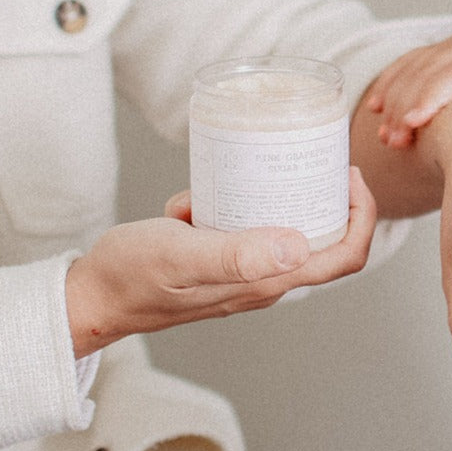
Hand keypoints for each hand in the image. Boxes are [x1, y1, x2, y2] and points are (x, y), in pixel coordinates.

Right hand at [66, 166, 376, 356]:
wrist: (90, 295)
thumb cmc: (132, 277)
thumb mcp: (183, 257)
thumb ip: (237, 256)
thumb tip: (298, 246)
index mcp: (265, 282)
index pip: (342, 258)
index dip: (361, 217)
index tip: (349, 175)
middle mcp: (260, 280)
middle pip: (321, 239)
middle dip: (326, 197)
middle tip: (313, 155)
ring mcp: (240, 272)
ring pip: (279, 228)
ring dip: (269, 197)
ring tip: (248, 168)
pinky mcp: (218, 260)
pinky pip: (239, 225)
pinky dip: (225, 204)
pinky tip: (192, 201)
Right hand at [365, 24, 451, 147]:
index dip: (429, 99)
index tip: (410, 125)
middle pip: (425, 72)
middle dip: (404, 107)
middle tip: (393, 143)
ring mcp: (451, 45)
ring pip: (411, 66)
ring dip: (393, 99)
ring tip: (385, 136)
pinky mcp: (440, 49)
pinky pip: (407, 61)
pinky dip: (389, 82)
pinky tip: (375, 106)